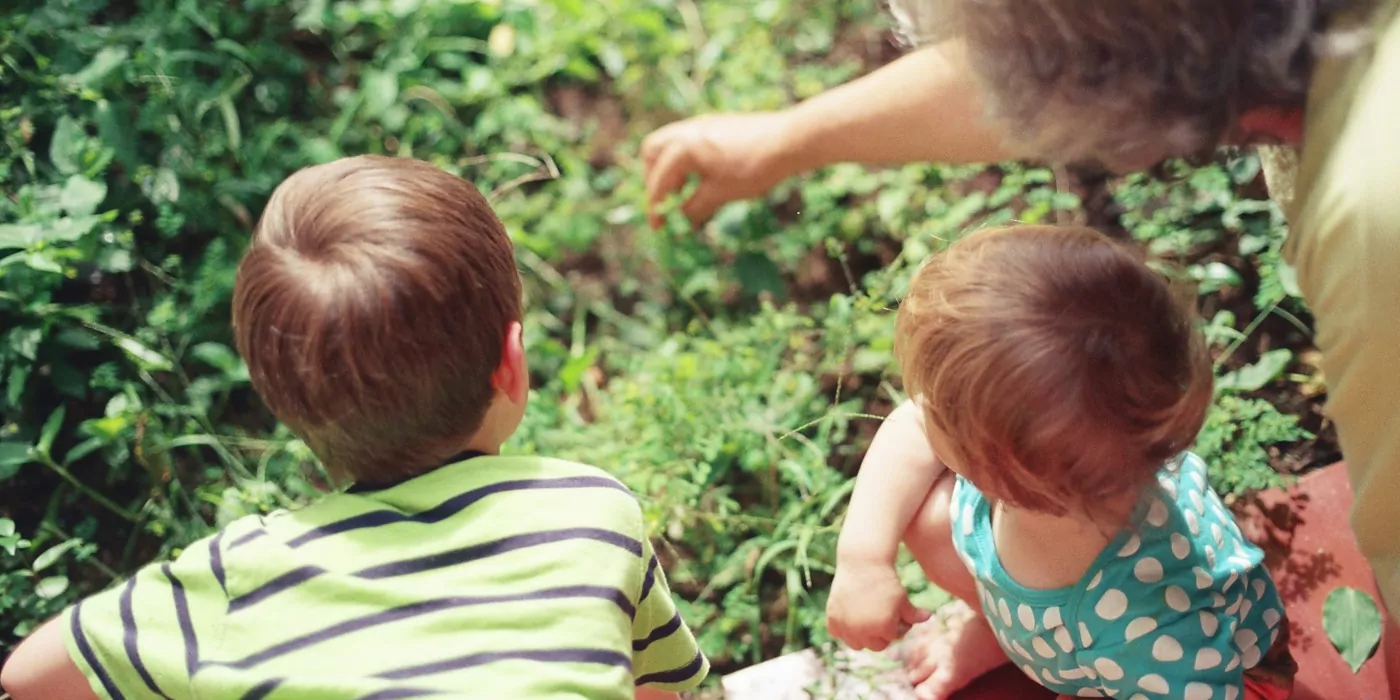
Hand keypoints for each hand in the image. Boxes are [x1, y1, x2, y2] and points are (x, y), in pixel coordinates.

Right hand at [640, 112, 796, 226]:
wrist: (788, 140)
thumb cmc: (753, 169)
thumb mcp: (720, 194)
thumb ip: (694, 207)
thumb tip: (681, 218)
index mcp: (682, 149)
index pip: (659, 182)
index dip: (656, 208)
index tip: (658, 228)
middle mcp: (685, 131)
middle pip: (652, 153)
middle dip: (654, 179)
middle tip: (666, 201)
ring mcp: (700, 124)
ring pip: (670, 144)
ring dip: (671, 168)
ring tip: (686, 191)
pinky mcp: (715, 123)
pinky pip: (688, 140)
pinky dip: (686, 159)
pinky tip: (703, 176)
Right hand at [827, 560, 930, 651]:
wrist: (863, 562)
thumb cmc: (886, 580)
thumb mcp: (902, 598)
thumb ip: (914, 614)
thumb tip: (928, 617)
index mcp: (884, 628)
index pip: (891, 638)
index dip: (895, 626)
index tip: (895, 613)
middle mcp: (863, 630)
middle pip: (875, 645)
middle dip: (880, 633)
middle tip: (881, 616)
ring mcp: (846, 625)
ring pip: (856, 644)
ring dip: (861, 636)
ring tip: (866, 618)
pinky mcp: (832, 618)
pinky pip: (837, 633)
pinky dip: (842, 629)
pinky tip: (850, 616)